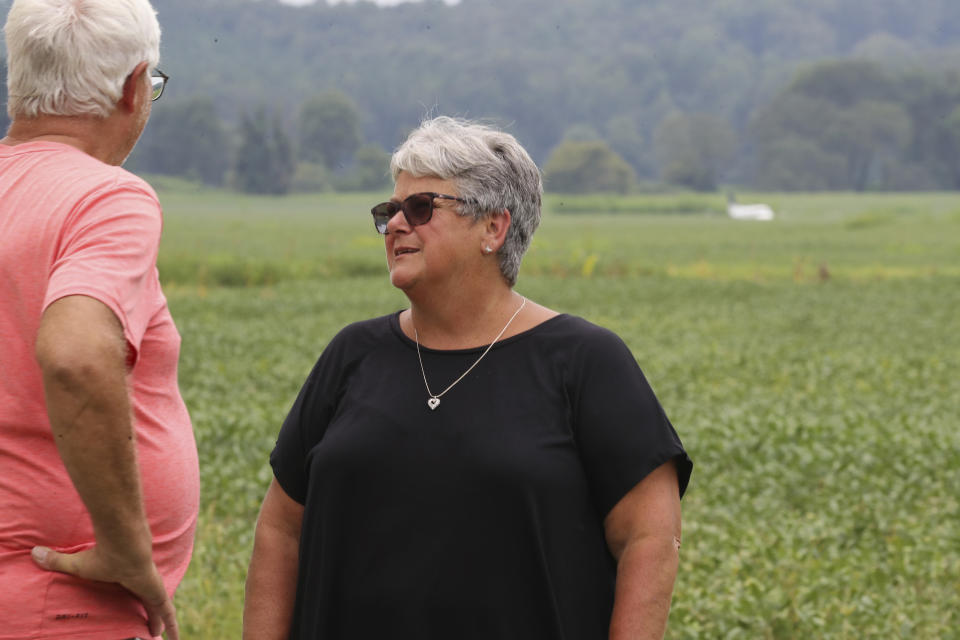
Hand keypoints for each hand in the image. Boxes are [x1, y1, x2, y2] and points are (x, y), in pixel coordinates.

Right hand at [32, 544, 178, 639]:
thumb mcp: (78, 565)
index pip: (135, 592)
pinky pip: (167, 613)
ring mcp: (153, 588)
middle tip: (153, 630)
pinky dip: (173, 626)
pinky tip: (177, 638)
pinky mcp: (157, 594)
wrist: (124, 544)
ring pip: (161, 610)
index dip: (137, 600)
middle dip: (151, 615)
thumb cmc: (103, 554)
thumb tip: (34, 553)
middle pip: (149, 603)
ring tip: (164, 636)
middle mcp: (143, 583)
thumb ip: (58, 561)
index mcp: (129, 578)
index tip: (138, 609)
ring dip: (163, 622)